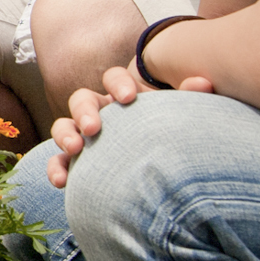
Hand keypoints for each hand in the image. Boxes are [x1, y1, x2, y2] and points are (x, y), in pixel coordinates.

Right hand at [45, 61, 213, 187]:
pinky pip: (58, 162)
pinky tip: (61, 182)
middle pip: (81, 99)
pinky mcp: (76, 163)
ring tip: (75, 149)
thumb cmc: (170, 136)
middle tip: (94, 127)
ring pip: (63, 127)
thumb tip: (203, 82)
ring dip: (65, 135)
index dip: (117, 84)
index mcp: (123, 96)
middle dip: (84, 111)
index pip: (113, 78)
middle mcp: (100, 112)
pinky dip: (56, 169)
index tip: (129, 98)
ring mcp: (84, 137)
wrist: (164, 176)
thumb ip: (190, 99)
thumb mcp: (179, 117)